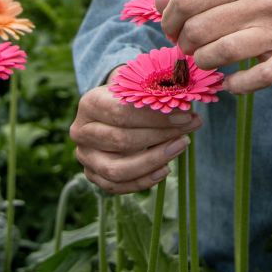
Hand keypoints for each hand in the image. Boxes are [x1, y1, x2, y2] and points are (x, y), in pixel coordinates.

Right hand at [70, 84, 201, 193]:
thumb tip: (186, 103)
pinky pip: (117, 186)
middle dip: (160, 136)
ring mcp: (85, 156)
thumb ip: (158, 91)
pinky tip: (165, 169)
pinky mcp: (92, 175)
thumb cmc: (130, 96)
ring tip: (180, 147)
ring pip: (117, 169)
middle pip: (121, 140)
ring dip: (153, 161)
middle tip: (189, 129)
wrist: (111, 110)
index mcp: (90, 103)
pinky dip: (143, 181)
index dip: (155, 117)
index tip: (185, 116)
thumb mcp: (140, 85)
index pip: (121, 113)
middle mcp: (81, 131)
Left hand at [156, 0, 271, 93]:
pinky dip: (235, 86)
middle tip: (189, 50)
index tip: (171, 32)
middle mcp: (259, 3)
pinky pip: (251, 80)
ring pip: (219, 53)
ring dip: (204, 64)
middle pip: (198, 29)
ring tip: (207, 63)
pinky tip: (232, 83)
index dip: (169, 20)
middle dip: (185, 46)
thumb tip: (157, 0)